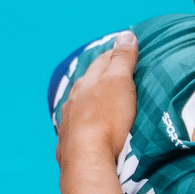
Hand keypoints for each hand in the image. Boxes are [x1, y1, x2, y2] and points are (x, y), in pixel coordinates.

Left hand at [55, 31, 137, 167]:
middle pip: (87, 82)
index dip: (113, 54)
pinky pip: (76, 127)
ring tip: (98, 99)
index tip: (123, 48)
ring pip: (78, 104)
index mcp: (86, 83)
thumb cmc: (107, 118)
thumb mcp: (120, 82)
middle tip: (111, 71)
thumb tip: (125, 35)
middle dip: (99, 75)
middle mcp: (73, 100)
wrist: (87, 158)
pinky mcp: (69, 144)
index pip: (101, 62)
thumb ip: (122, 59)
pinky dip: (84, 122)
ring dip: (88, 100)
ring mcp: (69, 122)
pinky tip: (86, 127)